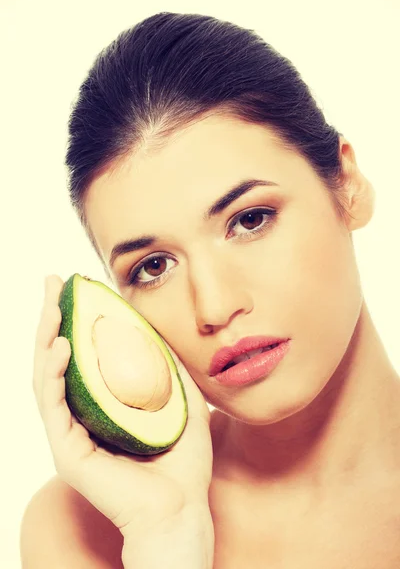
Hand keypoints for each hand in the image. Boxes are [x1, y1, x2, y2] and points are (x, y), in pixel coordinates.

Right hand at [33, 274, 212, 535]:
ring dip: (45, 338)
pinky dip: (53, 373)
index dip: (75, 320)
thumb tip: (161, 330)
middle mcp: (81, 415)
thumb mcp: (182, 400)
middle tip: (51, 282)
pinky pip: (53, 405)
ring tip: (52, 306)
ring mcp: (71, 433)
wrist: (183, 507)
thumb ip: (169, 369)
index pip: (80, 356)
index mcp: (102, 405)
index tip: (76, 287)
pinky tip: (62, 345)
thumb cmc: (183, 460)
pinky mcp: (67, 451)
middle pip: (56, 359)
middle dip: (50, 318)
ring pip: (46, 377)